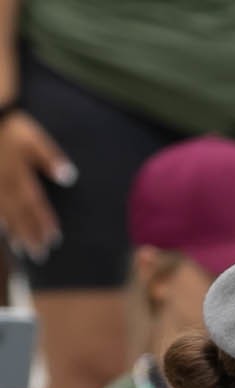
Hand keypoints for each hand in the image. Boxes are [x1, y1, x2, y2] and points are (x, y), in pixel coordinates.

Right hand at [0, 108, 70, 261]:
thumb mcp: (31, 136)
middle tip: (40, 255)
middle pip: (18, 214)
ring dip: (14, 232)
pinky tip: (2, 231)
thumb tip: (69, 177)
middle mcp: (3, 183)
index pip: (34, 204)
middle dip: (30, 235)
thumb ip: (50, 156)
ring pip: (3, 213)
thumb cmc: (8, 125)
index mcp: (19, 174)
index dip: (43, 222)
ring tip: (23, 250)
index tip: (54, 239)